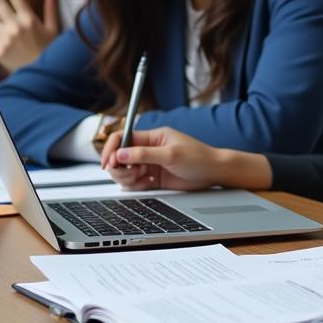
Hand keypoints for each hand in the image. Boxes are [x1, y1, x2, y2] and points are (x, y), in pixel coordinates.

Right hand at [101, 127, 232, 190]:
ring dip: (127, 177)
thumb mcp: (171, 154)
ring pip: (124, 171)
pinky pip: (133, 182)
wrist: (213, 173)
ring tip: (143, 178)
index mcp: (152, 137)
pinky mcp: (152, 178)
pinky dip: (135, 185)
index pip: (123, 138)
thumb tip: (120, 154)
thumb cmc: (198, 158)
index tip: (109, 163)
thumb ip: (144, 154)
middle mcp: (148, 149)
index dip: (111, 149)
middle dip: (119, 167)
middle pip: (119, 157)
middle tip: (133, 174)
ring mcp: (149, 164)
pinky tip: (148, 183)